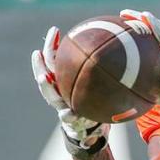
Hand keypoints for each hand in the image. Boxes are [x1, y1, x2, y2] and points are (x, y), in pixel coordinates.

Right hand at [31, 26, 109, 151]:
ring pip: (50, 96)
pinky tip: (69, 112)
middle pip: (44, 75)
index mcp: (65, 80)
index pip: (54, 59)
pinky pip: (66, 117)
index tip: (56, 30)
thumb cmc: (98, 102)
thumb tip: (121, 38)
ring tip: (43, 78)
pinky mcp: (69, 122)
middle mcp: (60, 92)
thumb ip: (105, 67)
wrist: (92, 129)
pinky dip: (67, 115)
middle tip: (38, 52)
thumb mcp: (102, 83)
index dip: (53, 45)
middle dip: (39, 63)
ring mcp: (62, 106)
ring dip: (45, 87)